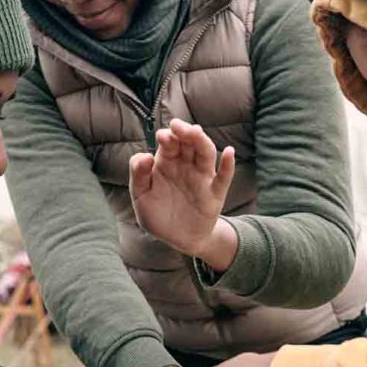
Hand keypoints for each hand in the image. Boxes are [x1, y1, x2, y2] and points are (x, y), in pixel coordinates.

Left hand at [129, 119, 237, 270]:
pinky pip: (223, 177)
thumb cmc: (157, 215)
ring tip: (196, 131)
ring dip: (201, 141)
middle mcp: (186, 166)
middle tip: (177, 126)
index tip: (162, 136)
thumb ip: (138, 175)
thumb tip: (145, 156)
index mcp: (167, 163)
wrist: (177, 240)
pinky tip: (229, 152)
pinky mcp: (215, 194)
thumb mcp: (140, 196)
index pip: (169, 143)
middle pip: (189, 143)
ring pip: (206, 154)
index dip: (167, 137)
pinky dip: (228, 165)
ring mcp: (202, 178)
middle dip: (184, 132)